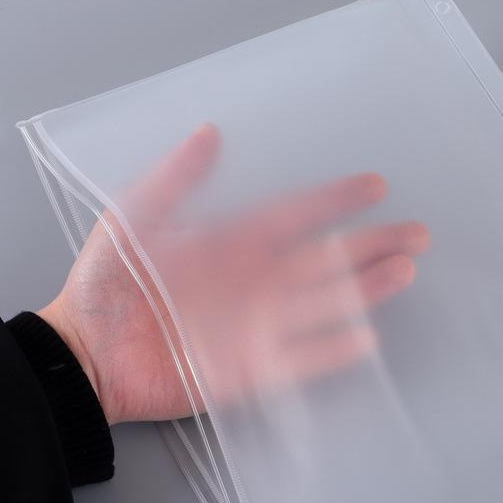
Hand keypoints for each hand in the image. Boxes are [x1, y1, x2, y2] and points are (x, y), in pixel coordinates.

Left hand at [39, 124, 428, 424]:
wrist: (86, 354)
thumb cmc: (106, 285)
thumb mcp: (132, 220)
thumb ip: (174, 181)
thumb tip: (210, 132)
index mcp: (231, 243)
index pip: (295, 216)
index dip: (333, 200)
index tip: (374, 185)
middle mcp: (254, 282)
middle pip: (323, 261)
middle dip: (370, 246)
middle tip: (415, 233)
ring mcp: (256, 327)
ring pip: (322, 305)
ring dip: (363, 291)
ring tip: (404, 273)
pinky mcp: (249, 369)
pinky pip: (298, 359)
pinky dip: (330, 351)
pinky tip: (365, 338)